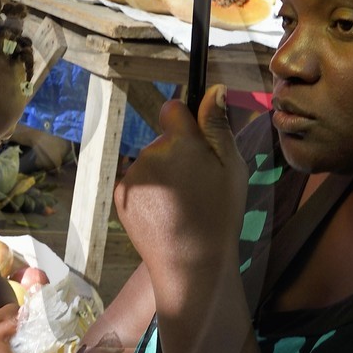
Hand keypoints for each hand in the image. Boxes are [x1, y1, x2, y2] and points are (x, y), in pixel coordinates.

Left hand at [113, 85, 245, 280]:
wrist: (190, 263)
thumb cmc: (219, 216)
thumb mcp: (232, 169)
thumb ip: (218, 127)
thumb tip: (214, 89)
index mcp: (180, 144)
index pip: (173, 109)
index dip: (186, 123)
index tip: (197, 144)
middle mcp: (150, 154)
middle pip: (163, 141)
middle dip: (178, 155)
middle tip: (197, 186)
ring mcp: (133, 175)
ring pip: (150, 163)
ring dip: (163, 175)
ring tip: (182, 204)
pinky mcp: (121, 194)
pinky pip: (137, 181)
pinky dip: (149, 191)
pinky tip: (165, 212)